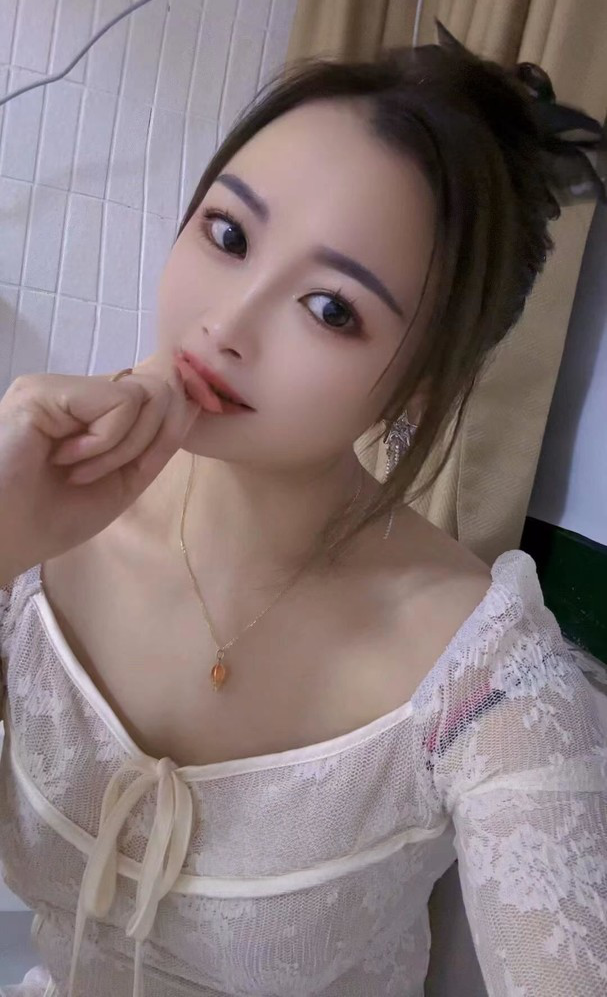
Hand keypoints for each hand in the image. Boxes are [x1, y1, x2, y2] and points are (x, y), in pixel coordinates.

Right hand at [0, 356, 199, 584]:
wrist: (0, 539)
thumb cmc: (50, 520)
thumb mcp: (121, 481)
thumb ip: (156, 444)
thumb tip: (192, 402)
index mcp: (89, 412)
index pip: (153, 393)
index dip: (168, 421)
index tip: (146, 459)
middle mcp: (74, 391)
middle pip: (158, 390)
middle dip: (147, 441)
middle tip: (97, 473)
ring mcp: (59, 386)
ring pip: (146, 395)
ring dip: (123, 447)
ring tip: (77, 471)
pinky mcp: (46, 388)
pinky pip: (122, 402)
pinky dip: (107, 442)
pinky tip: (65, 459)